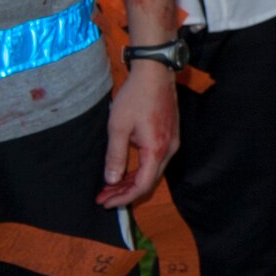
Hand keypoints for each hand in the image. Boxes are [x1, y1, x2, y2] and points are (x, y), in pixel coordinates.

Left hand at [99, 61, 178, 207]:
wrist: (155, 73)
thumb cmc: (136, 98)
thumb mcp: (118, 127)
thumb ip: (116, 156)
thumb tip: (112, 180)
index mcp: (156, 150)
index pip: (142, 185)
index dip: (123, 197)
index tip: (105, 202)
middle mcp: (169, 149)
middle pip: (149, 180)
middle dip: (125, 191)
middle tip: (103, 196)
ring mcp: (172, 142)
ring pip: (153, 170)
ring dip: (132, 181)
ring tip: (111, 186)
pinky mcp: (170, 135)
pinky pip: (156, 160)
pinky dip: (140, 169)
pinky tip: (127, 169)